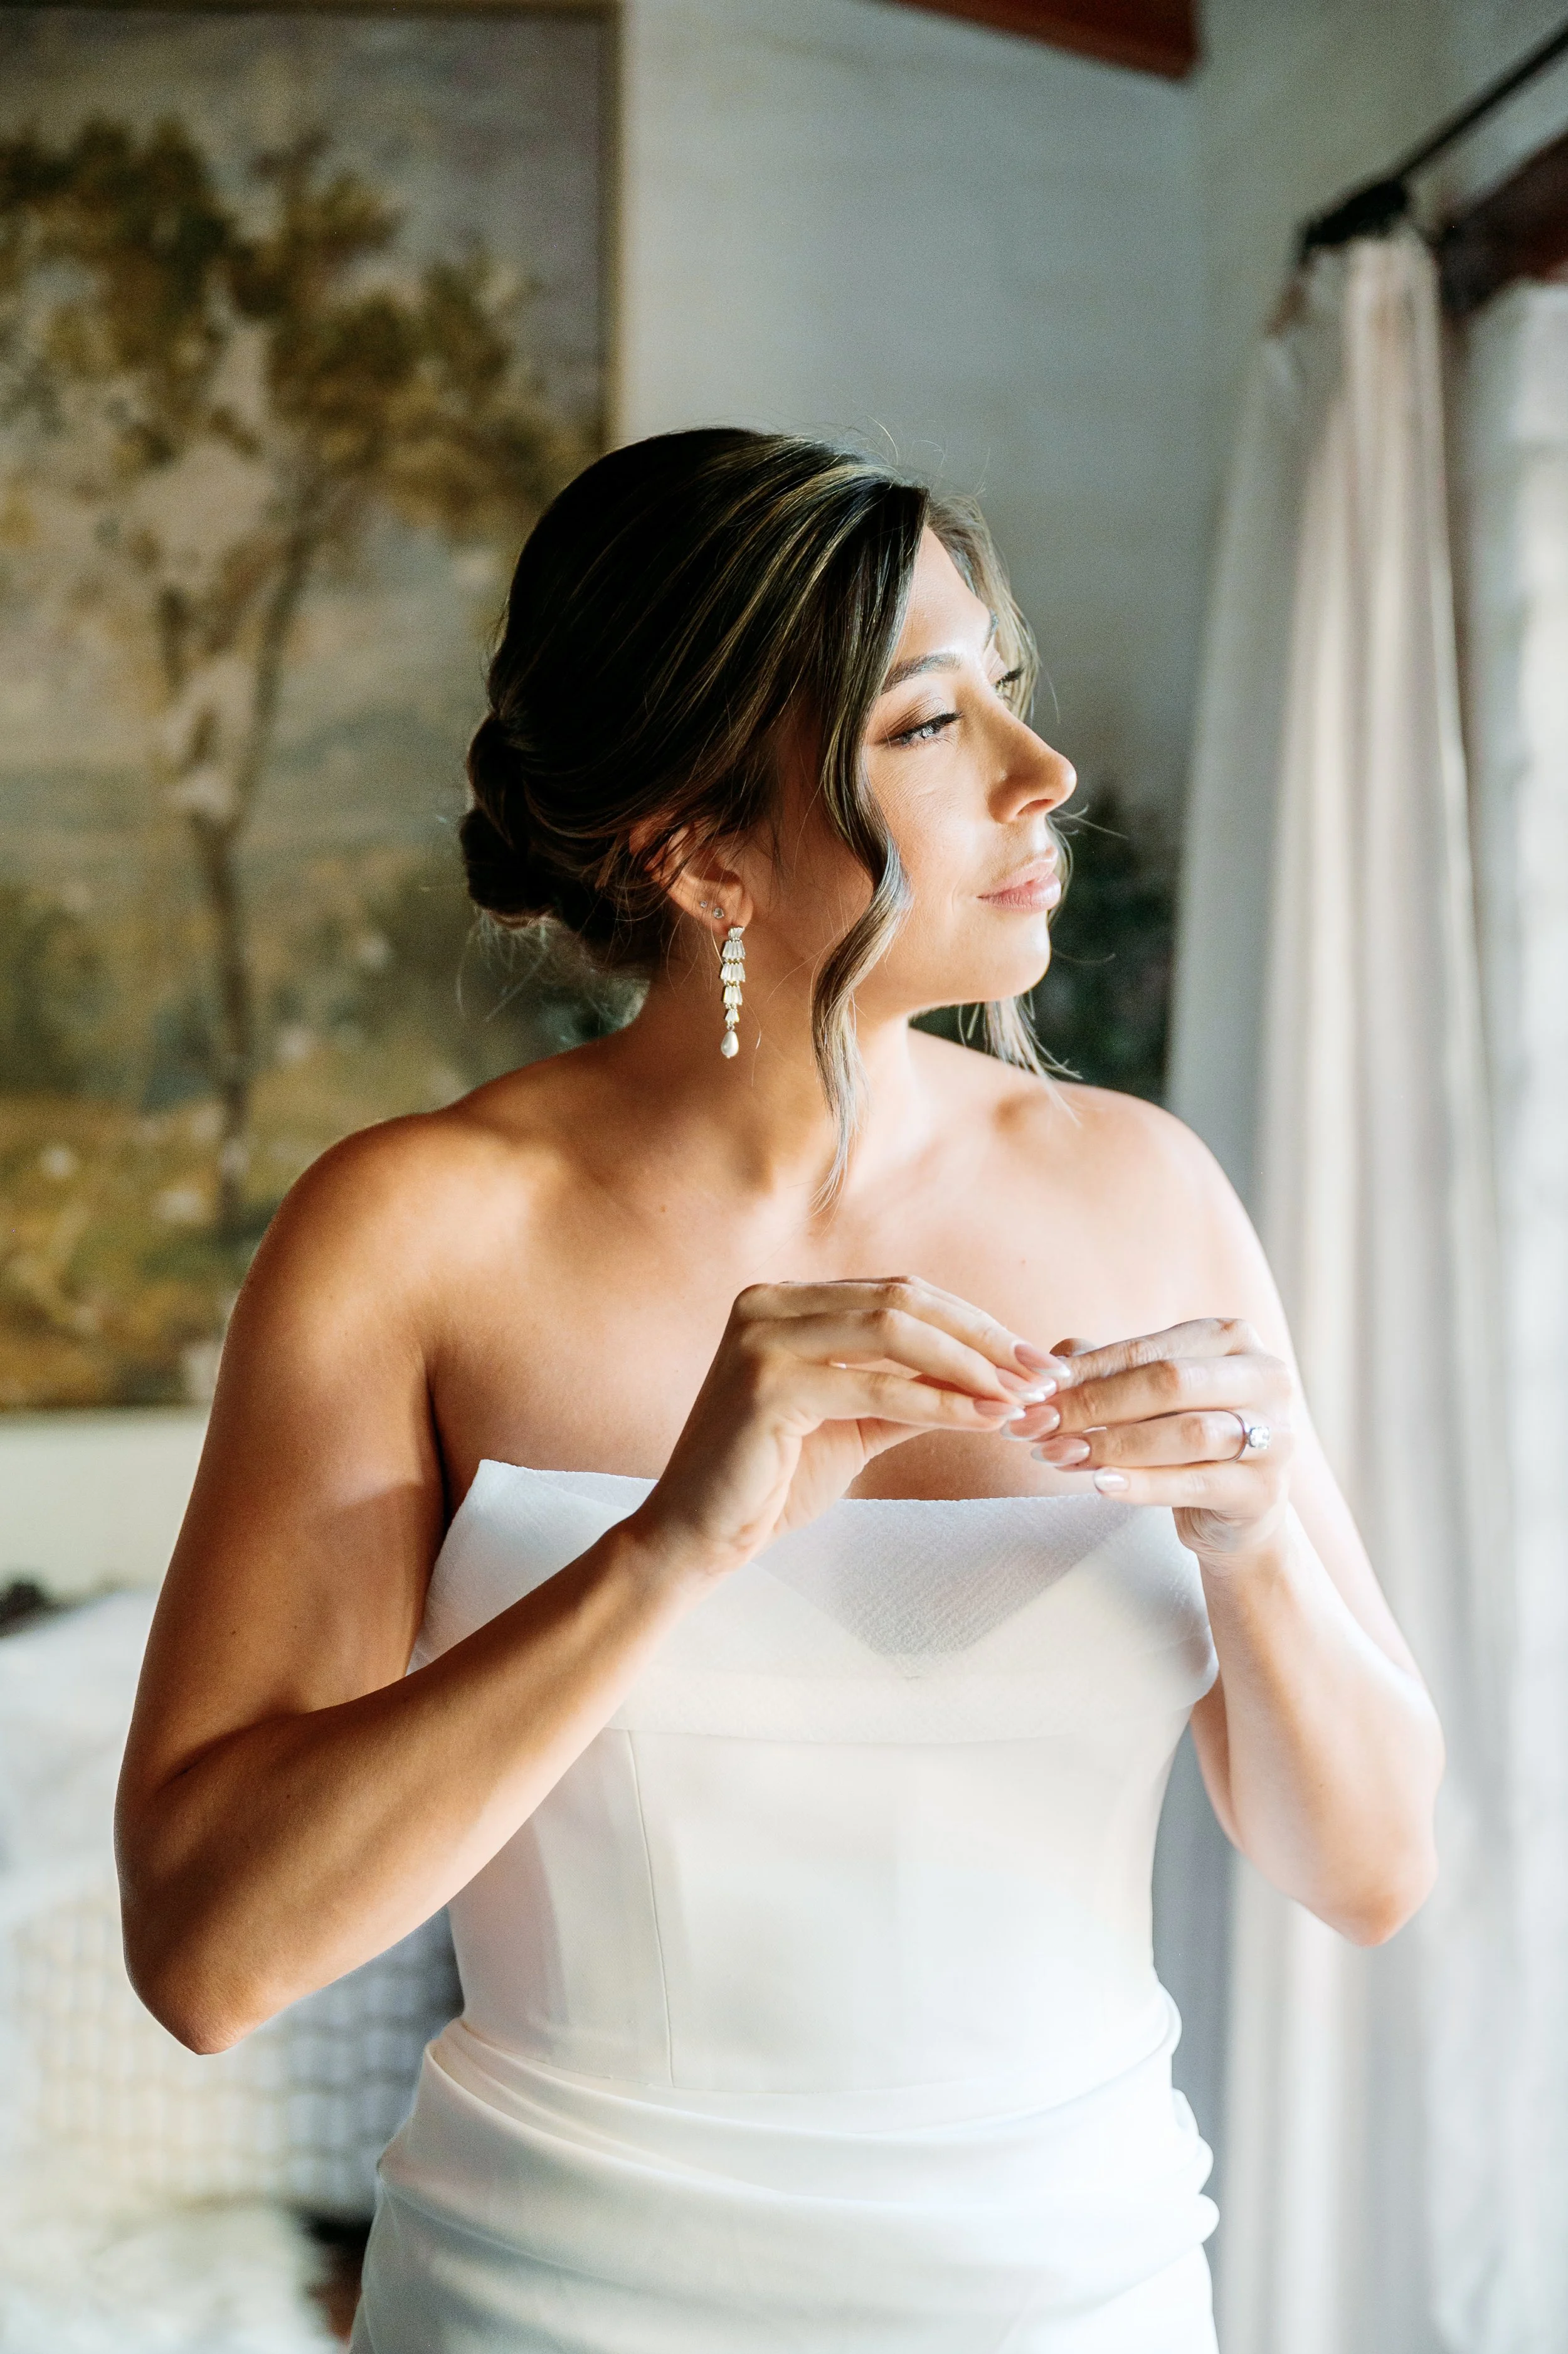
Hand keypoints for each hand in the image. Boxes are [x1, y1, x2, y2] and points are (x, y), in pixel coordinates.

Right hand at [628, 1278, 1056, 1581]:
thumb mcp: (850, 1422)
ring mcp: (762, 1338)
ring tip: (1021, 1398)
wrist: (696, 1536)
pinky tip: (983, 1419)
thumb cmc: (768, 1480)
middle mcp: (768, 1303)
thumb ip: (906, 1392)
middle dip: (984, 1337)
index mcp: (784, 1301)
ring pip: (895, 1332)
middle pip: (904, 1302)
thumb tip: (992, 1382)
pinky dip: (938, 1402)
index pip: (899, 1295)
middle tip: (1044, 1374)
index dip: (973, 1323)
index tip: (1032, 1359)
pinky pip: (875, 1387)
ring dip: (970, 1365)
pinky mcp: (766, 1384)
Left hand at [1007, 1319, 1293, 1562]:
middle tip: (1036, 1426)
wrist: (1234, 1510)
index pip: (1148, 1349)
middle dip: (1094, 1405)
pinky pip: (1196, 1484)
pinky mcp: (1264, 1490)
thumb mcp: (1145, 1396)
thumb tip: (1036, 1365)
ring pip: (1188, 1433)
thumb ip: (1098, 1371)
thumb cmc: (1181, 1434)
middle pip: (1170, 1383)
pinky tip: (1100, 1485)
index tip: (1031, 1391)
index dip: (1086, 1371)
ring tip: (1057, 1456)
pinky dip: (1144, 1484)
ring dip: (1113, 1445)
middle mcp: (1266, 1377)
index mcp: (1233, 1338)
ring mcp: (1275, 1435)